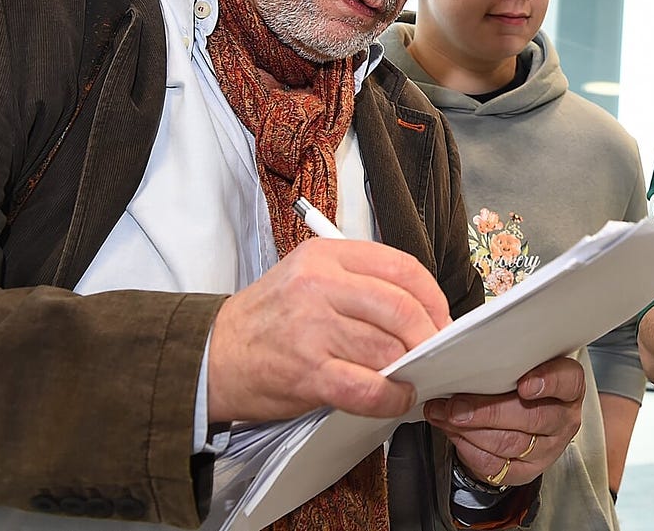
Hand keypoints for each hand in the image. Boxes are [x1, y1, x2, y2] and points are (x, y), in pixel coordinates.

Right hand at [206, 237, 451, 422]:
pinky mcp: (307, 371)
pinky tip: (396, 397)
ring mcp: (312, 328)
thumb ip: (360, 284)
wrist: (214, 355)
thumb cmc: (269, 320)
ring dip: (410, 368)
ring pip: (388, 347)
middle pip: (401, 308)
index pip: (401, 267)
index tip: (440, 317)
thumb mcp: (309, 277)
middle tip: (435, 351)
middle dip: (429, 335)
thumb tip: (420, 310)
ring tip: (412, 375)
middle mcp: (319, 285)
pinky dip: (391, 396)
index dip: (432, 296)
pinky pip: (367, 387)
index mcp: (326, 256)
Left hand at [423, 356, 584, 487]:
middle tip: (457, 406)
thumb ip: (509, 362)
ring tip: (446, 415)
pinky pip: (495, 466)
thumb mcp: (524, 367)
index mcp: (568, 388)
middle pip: (531, 418)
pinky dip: (468, 449)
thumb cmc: (521, 386)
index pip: (568, 381)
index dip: (548, 382)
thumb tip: (469, 356)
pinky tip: (454, 432)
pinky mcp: (526, 471)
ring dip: (470, 430)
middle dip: (488, 412)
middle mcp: (562, 420)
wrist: (522, 421)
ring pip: (509, 443)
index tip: (524, 384)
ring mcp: (546, 449)